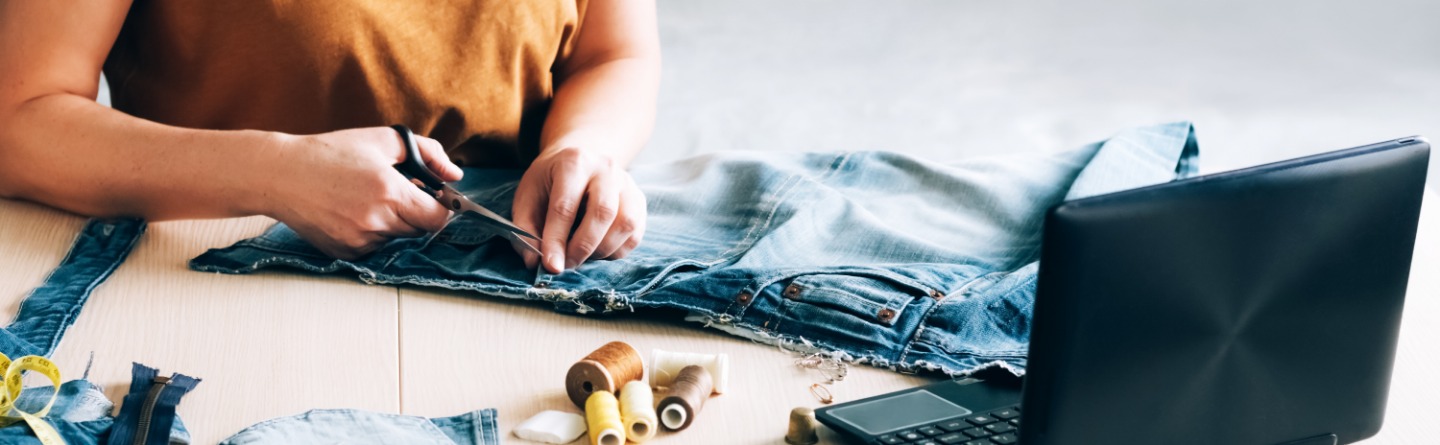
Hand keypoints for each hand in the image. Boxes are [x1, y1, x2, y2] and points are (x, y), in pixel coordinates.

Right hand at [263, 127, 462, 259]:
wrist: (280, 175)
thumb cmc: (331, 153)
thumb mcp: (383, 140)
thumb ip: (428, 152)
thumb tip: (455, 175)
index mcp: (390, 192)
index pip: (439, 217)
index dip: (441, 207)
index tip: (432, 196)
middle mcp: (377, 221)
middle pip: (420, 230)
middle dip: (416, 213)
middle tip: (394, 193)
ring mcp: (359, 241)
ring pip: (396, 239)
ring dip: (393, 223)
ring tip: (365, 199)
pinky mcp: (345, 252)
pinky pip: (374, 247)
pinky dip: (372, 233)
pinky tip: (351, 213)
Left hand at [512, 147, 646, 272]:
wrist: (579, 161)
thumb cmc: (550, 182)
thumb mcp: (528, 197)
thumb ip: (526, 229)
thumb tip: (534, 263)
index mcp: (573, 163)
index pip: (565, 206)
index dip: (556, 240)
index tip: (551, 266)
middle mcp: (606, 169)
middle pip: (603, 213)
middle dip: (583, 247)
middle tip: (568, 264)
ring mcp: (627, 184)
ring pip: (625, 224)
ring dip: (602, 250)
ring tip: (582, 256)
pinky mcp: (639, 201)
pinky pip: (635, 234)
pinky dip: (616, 251)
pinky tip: (598, 250)